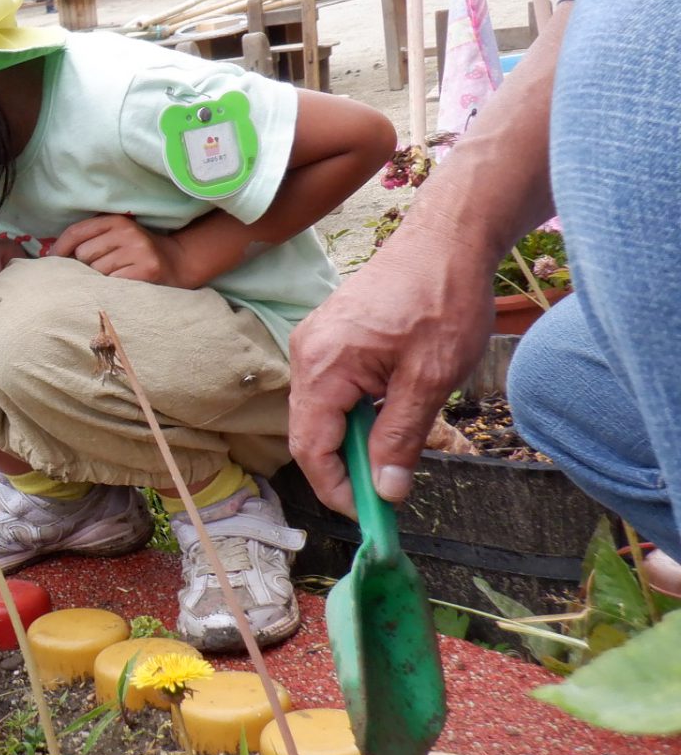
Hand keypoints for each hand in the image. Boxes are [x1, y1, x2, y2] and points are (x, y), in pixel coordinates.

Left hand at [55, 214, 191, 284]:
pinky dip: (111, 289)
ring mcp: (138, 251)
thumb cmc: (137, 252)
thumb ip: (90, 240)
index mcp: (117, 221)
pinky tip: (121, 287)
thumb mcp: (117, 236)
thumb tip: (52, 255)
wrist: (178, 262)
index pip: (77, 232)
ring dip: (99, 280)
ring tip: (113, 279)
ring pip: (97, 271)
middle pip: (83, 254)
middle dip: (85, 266)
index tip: (50, 261)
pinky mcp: (146, 271)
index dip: (59, 248)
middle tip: (97, 272)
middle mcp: (127, 233)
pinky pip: (112, 284)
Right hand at [288, 230, 495, 516]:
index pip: (311, 447)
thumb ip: (402, 436)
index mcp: (324, 365)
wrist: (447, 239)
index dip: (336, 489)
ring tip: (395, 454)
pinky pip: (331, 390)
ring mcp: (315, 343)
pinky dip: (356, 414)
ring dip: (353, 441)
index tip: (371, 515)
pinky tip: (390, 416)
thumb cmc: (443, 299)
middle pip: (311, 433)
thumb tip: (386, 490)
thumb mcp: (431, 377)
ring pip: (322, 413)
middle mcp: (307, 354)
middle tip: (388, 493)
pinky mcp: (330, 337)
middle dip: (344, 469)